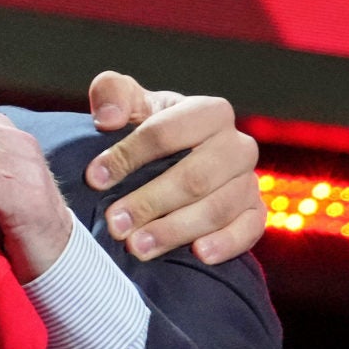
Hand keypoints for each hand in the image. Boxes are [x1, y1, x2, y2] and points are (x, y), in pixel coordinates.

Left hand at [85, 72, 264, 263]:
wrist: (174, 160)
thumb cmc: (146, 130)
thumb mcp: (127, 104)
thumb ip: (112, 94)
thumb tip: (109, 118)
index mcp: (208, 112)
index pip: (167, 132)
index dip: (128, 156)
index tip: (94, 179)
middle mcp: (236, 145)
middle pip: (195, 177)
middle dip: (151, 202)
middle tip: (115, 224)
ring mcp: (249, 180)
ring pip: (219, 207)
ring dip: (176, 230)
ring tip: (137, 247)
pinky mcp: (253, 212)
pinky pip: (249, 229)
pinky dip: (225, 243)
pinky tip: (197, 254)